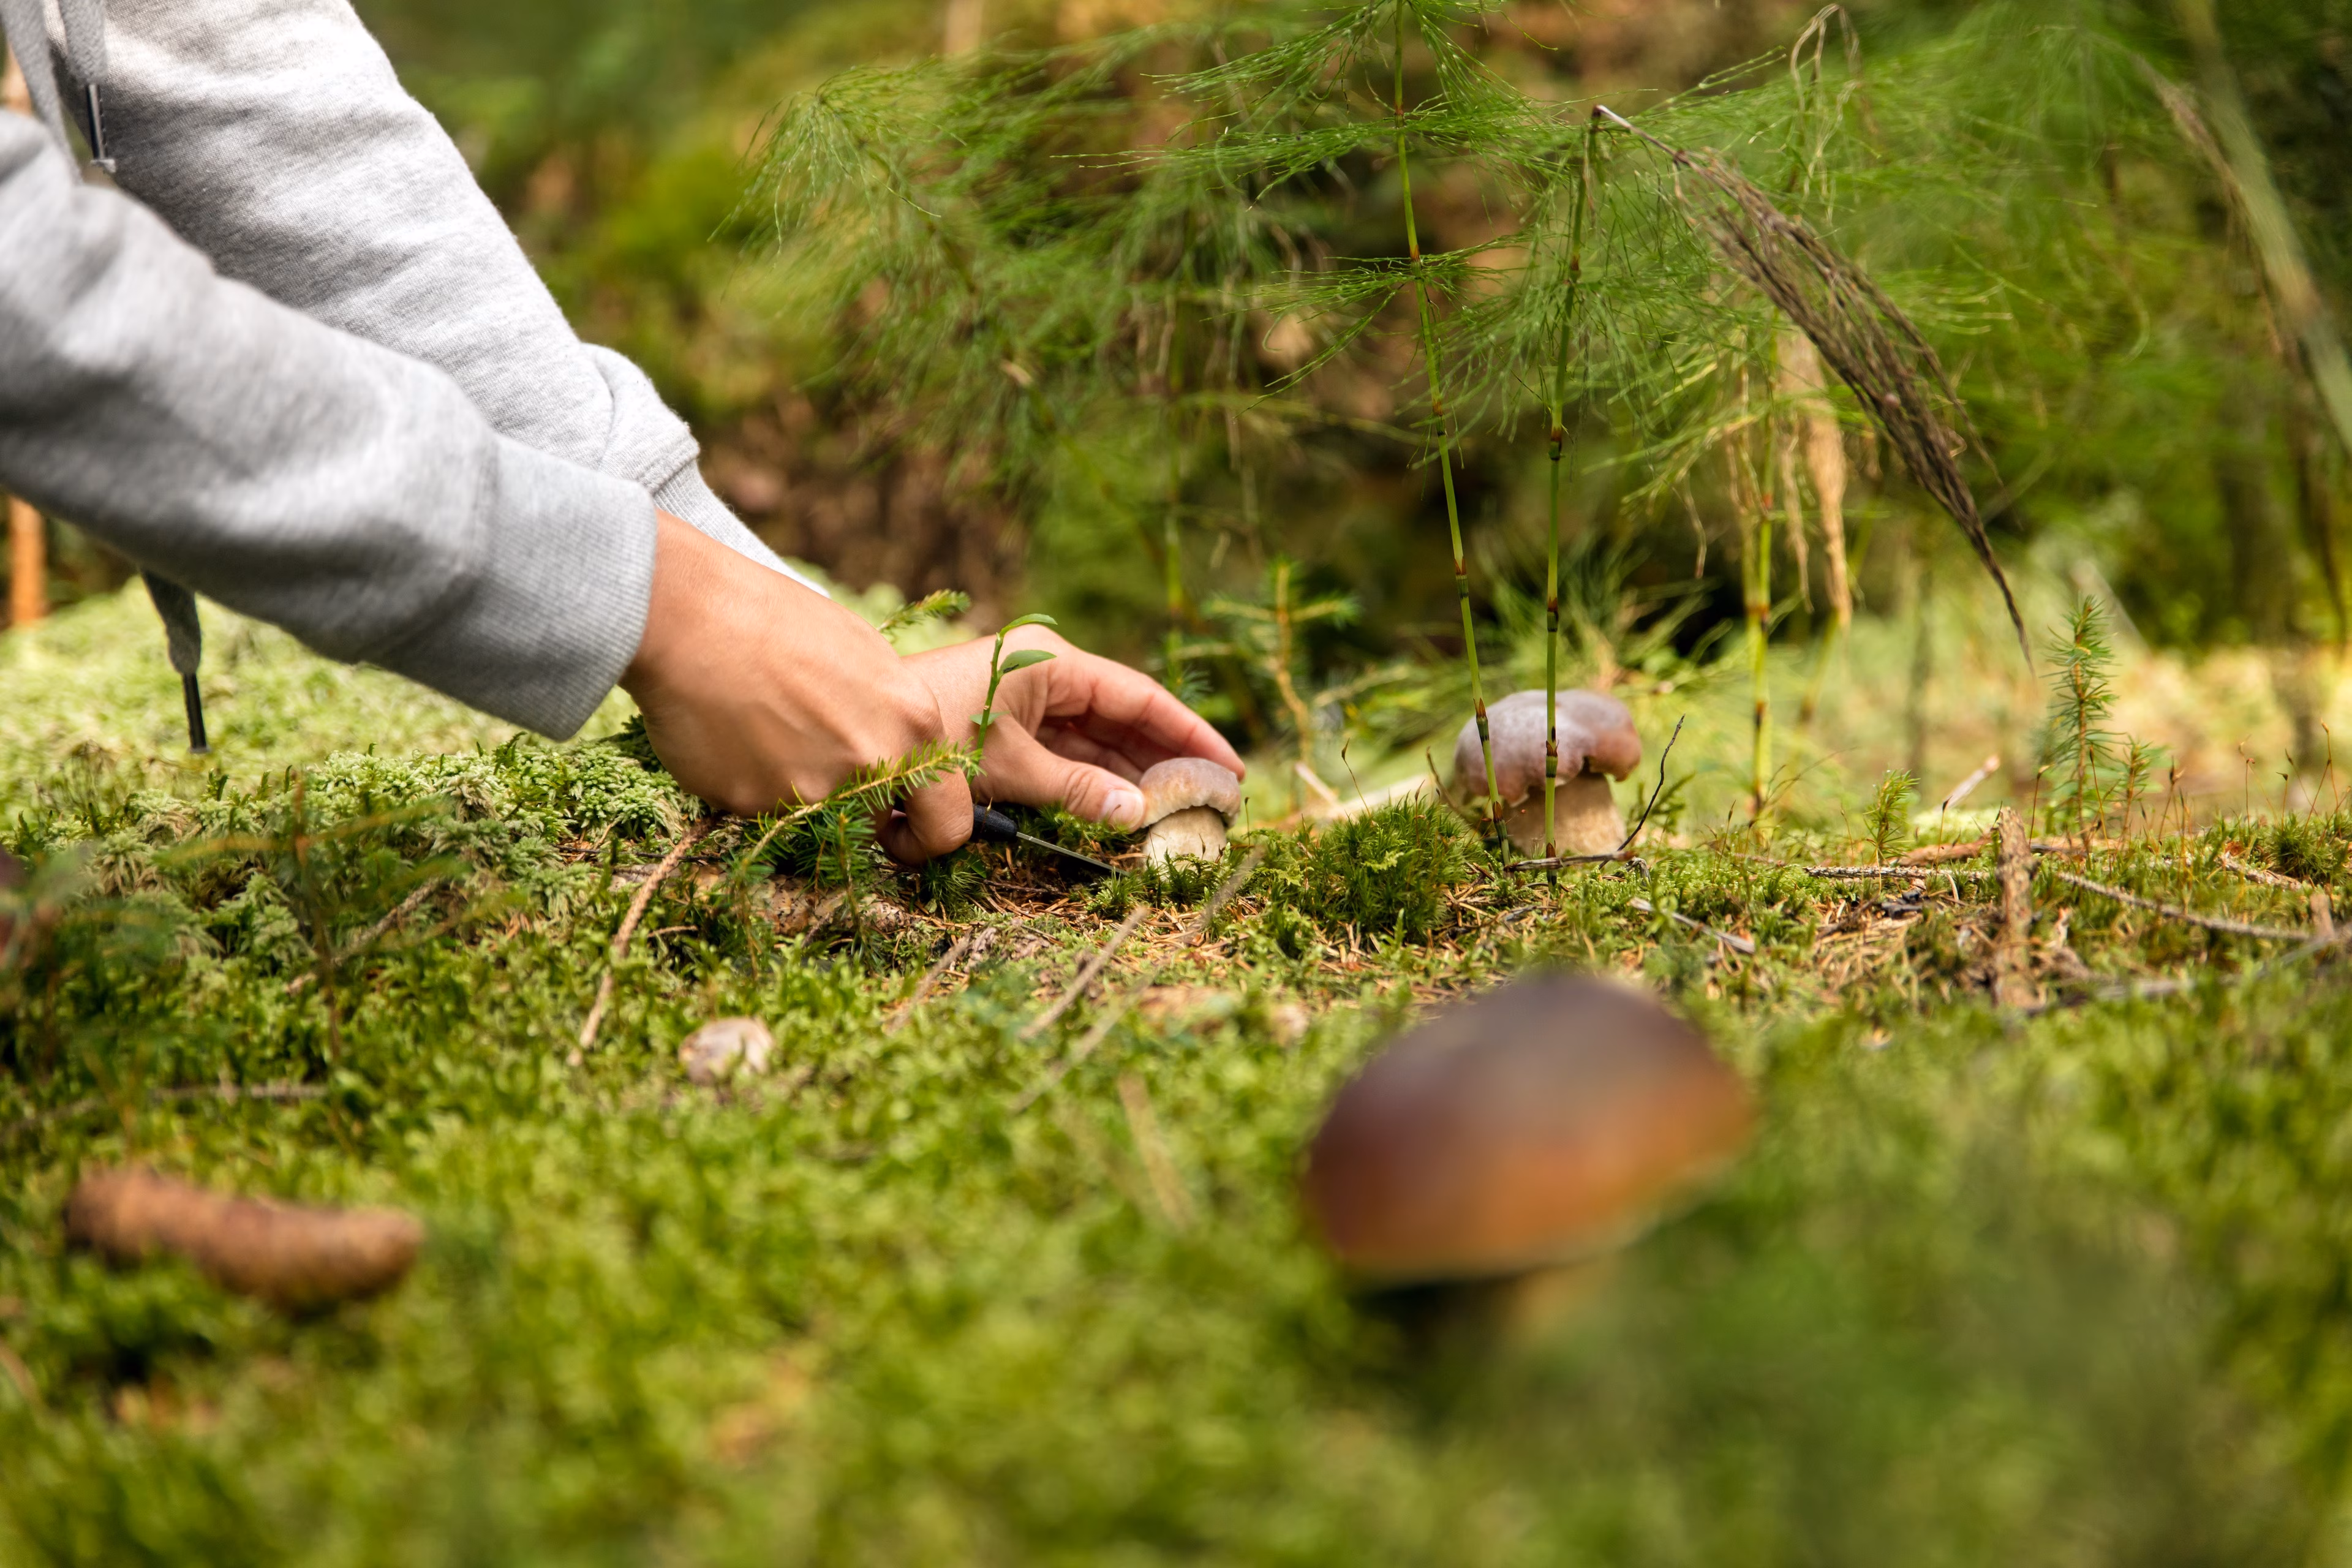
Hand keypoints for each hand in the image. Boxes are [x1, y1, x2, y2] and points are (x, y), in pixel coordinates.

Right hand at [621, 513, 971, 861]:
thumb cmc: (777, 620)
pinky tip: (730, 734)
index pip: (950, 822)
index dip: (926, 833)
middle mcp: (874, 764)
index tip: (902, 827)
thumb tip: (897, 754)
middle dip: (859, 816)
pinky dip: (747, 782)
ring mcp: (814, 790)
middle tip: (821, 772)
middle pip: (880, 825)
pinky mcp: (757, 804)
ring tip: (763, 728)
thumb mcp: (865, 658)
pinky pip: (762, 809)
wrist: (693, 615)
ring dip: (795, 789)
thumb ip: (889, 717)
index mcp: (914, 724)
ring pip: (816, 818)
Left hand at [905, 625, 1244, 828]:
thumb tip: (1139, 813)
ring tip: (1176, 814)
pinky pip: (1064, 759)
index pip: (1139, 697)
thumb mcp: (1010, 765)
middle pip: (1123, 722)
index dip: (1188, 734)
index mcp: (1053, 663)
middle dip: (1165, 762)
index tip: (1228, 767)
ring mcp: (1027, 705)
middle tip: (1211, 801)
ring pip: (1095, 745)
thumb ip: (1077, 790)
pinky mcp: (1007, 731)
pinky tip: (1123, 812)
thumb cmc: (930, 735)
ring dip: (1130, 779)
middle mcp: (1046, 677)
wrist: (859, 732)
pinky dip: (1092, 786)